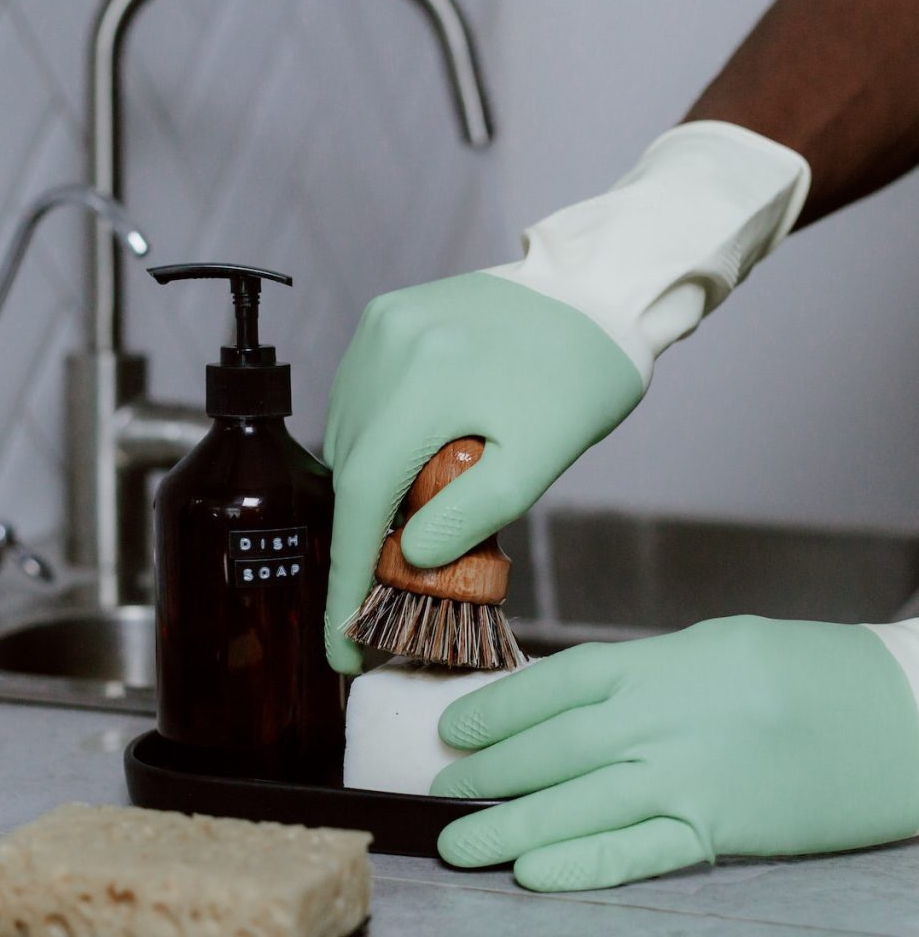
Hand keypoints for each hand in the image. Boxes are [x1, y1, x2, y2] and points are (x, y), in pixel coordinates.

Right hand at [322, 273, 643, 672]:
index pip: (362, 496)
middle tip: (388, 594)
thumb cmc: (581, 378)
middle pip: (350, 467)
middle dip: (363, 541)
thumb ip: (470, 514)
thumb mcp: (541, 459)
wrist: (594, 292)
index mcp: (426, 378)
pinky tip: (407, 463)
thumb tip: (408, 555)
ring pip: (348, 435)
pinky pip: (358, 400)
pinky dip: (373, 444)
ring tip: (406, 527)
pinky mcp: (384, 318)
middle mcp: (387, 345)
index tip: (342, 645)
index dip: (347, 577)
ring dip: (367, 491)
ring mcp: (380, 327)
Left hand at [432, 615, 918, 890]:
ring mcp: (686, 779)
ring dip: (508, 827)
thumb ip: (642, 672)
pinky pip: (637, 851)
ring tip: (456, 841)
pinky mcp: (719, 832)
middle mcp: (659, 720)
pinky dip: (581, 865)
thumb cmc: (801, 667)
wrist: (895, 713)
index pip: (553, 686)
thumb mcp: (710, 646)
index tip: (451, 726)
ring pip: (576, 805)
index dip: (495, 708)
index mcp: (656, 663)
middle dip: (487, 771)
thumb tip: (574, 700)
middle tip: (438, 788)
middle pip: (551, 749)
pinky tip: (532, 873)